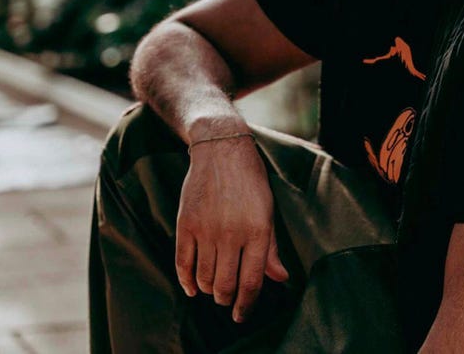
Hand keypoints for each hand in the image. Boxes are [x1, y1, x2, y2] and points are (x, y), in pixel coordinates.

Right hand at [175, 134, 288, 322]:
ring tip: (214, 289)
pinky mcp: (186, 224)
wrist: (221, 149)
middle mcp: (231, 233)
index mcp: (257, 231)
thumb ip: (271, 248)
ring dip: (209, 290)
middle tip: (228, 301)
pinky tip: (193, 288)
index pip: (252, 281)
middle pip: (226, 285)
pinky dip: (187, 281)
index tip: (242, 314)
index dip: (247, 304)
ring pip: (205, 278)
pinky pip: (183, 263)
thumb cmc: (250, 180)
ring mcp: (206, 229)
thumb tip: (280, 278)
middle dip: (227, 300)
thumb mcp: (268, 210)